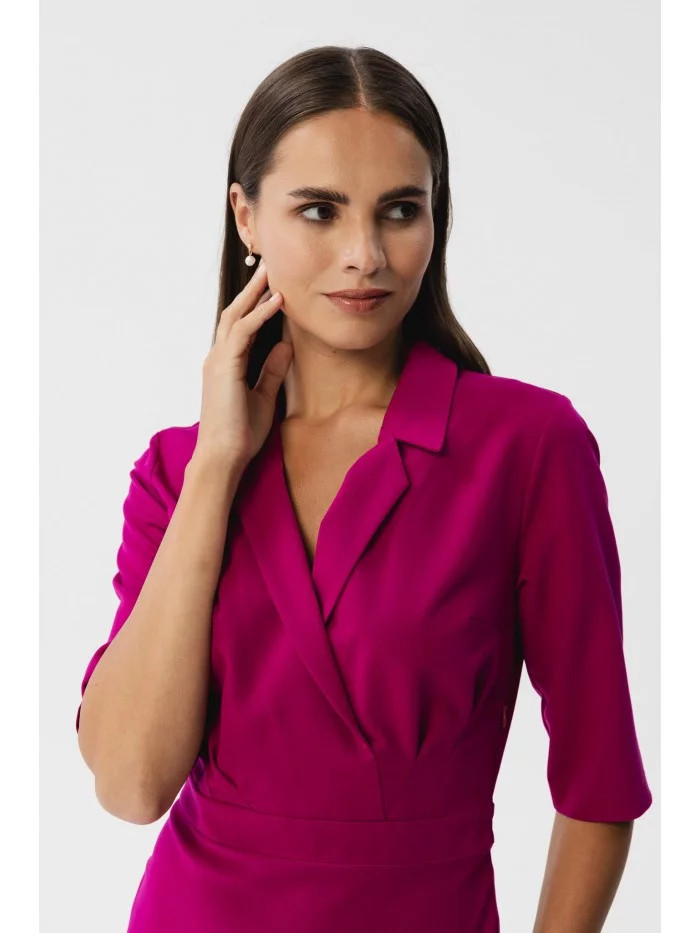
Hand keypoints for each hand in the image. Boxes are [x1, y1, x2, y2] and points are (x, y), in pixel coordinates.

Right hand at [193, 260, 291, 467]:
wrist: (223, 457)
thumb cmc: (241, 434)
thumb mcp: (263, 397)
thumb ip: (271, 370)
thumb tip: (285, 346)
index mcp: (226, 365)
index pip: (241, 327)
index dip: (256, 306)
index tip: (273, 288)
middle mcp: (218, 358)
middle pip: (235, 314)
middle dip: (252, 290)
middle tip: (270, 267)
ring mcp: (218, 361)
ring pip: (235, 317)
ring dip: (255, 294)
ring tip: (272, 273)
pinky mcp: (223, 367)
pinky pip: (242, 332)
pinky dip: (259, 315)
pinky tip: (276, 302)